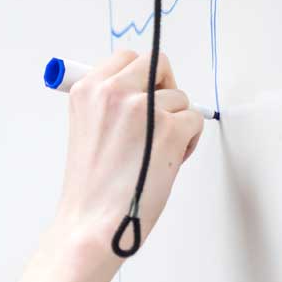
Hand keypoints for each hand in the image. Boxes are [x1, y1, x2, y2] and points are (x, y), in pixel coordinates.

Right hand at [3, 50, 204, 281]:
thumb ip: (108, 103)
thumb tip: (140, 87)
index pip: (127, 58)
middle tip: (158, 119)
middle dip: (165, 89)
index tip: (142, 97)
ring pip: (180, 97)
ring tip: (156, 152)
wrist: (93, 223)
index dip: (141, 79)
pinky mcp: (169, 129)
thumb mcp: (87, 130)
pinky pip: (194, 120)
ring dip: (176, 121)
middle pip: (159, 63)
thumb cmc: (92, 188)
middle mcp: (113, 92)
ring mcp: (142, 108)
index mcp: (87, 90)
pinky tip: (168, 161)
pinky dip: (189, 141)